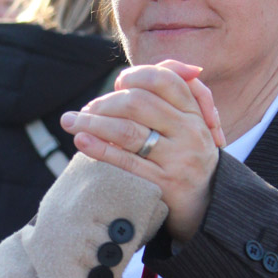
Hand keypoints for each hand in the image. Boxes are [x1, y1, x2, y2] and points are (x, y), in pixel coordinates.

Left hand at [60, 60, 222, 242]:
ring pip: (127, 132)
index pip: (162, 79)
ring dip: (92, 123)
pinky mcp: (164, 184)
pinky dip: (99, 149)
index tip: (116, 86)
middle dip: (104, 103)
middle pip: (138, 103)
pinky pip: (126, 162)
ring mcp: (178, 159)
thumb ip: (167, 92)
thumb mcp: (188, 122)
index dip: (134, 77)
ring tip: (70, 122)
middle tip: (86, 109)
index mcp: (194, 113)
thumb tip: (134, 73)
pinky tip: (81, 141)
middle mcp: (189, 132)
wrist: (208, 203)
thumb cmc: (187, 155)